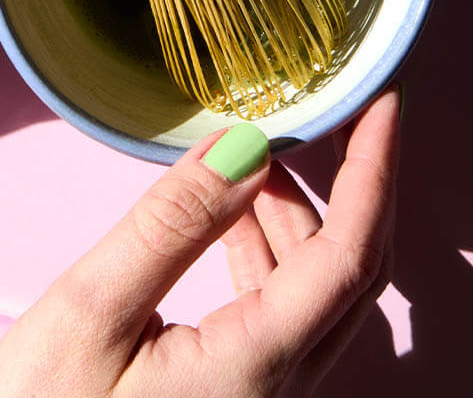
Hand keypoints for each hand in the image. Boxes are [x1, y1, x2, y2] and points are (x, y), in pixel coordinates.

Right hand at [0, 88, 399, 397]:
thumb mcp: (90, 313)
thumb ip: (172, 228)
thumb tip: (245, 147)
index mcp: (256, 366)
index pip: (349, 253)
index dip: (374, 171)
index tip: (382, 104)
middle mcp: (281, 384)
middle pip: (349, 267)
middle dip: (350, 182)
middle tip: (327, 116)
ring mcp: (266, 390)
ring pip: (316, 285)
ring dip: (297, 212)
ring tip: (257, 159)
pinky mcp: (243, 388)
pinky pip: (282, 304)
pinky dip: (266, 247)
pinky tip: (230, 217)